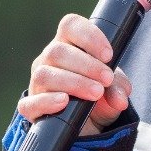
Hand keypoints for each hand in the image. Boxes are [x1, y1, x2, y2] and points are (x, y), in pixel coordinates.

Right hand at [18, 13, 132, 137]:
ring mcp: (37, 83)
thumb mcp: (114, 89)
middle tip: (107, 79)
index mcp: (68, 45)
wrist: (86, 125)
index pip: (70, 26)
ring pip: (45, 75)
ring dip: (74, 83)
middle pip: (58, 51)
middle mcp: (48, 60)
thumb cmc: (99, 96)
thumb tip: (120, 100)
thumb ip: (118, 89)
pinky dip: (47, 101)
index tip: (108, 55)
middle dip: (87, 65)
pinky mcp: (31, 107)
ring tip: (96, 93)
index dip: (89, 36)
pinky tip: (64, 102)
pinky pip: (30, 102)